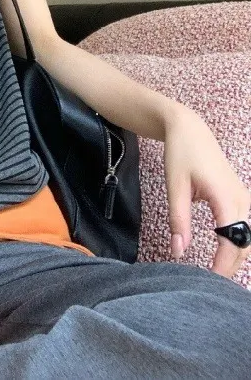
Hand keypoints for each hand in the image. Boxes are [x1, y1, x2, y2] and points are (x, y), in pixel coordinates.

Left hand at [163, 103, 250, 277]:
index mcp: (225, 196)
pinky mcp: (241, 200)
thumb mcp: (174, 186)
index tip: (210, 283)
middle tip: (209, 286)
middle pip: (244, 245)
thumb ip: (178, 220)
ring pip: (247, 239)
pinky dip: (235, 245)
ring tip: (214, 274)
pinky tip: (221, 256)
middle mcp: (242, 200)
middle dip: (230, 266)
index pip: (232, 240)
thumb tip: (179, 252)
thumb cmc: (181, 155)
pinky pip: (245, 229)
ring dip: (234, 258)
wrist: (191, 130)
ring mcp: (245, 200)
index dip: (223, 265)